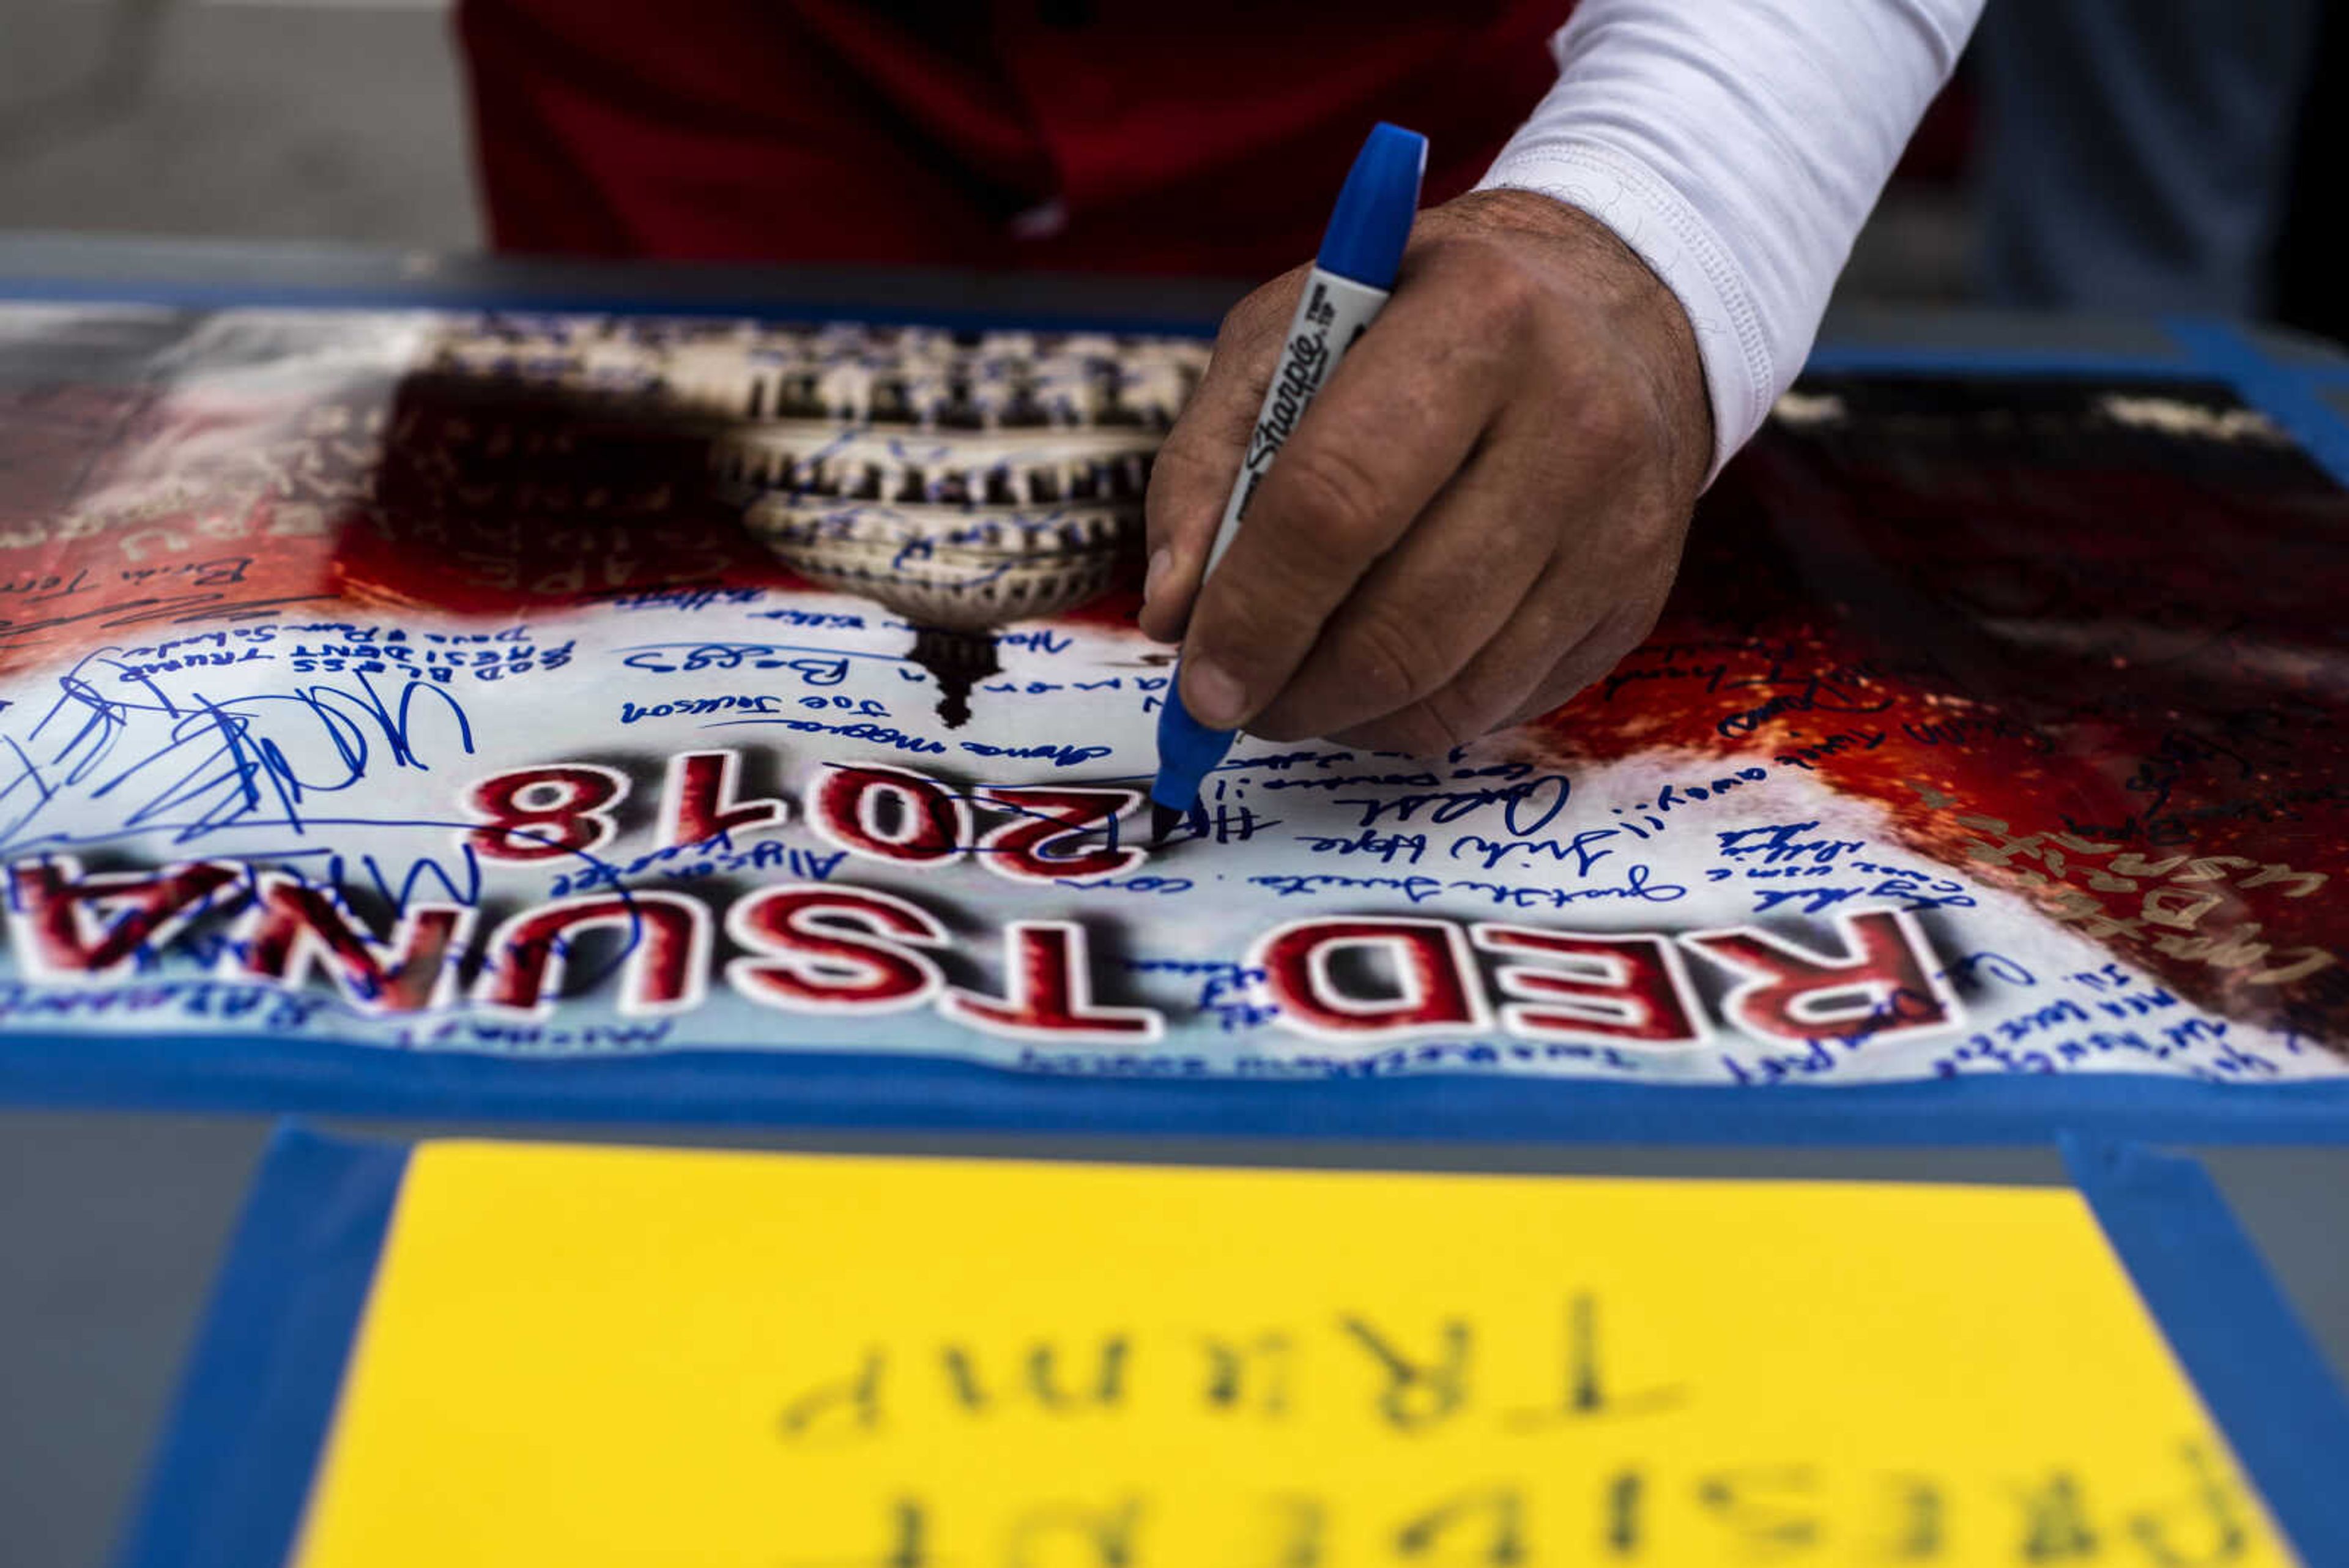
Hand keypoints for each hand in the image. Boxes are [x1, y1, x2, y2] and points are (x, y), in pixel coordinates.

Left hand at [1139, 188, 1712, 754]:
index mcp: (1475, 324)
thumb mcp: (1293, 332)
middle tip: (1233, 699)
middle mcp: (1572, 424)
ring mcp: (1616, 525)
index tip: (1199, 678)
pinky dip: (1410, 717)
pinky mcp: (1634, 602)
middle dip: (1291, 689)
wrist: (1621, 307)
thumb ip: (1211, 462)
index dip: (1254, 611)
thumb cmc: (1422, 316)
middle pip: (1400, 623)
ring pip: (1449, 689)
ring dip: (1343, 716)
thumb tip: (1175, 614)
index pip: (1337, 502)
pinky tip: (1376, 674)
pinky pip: (1497, 708)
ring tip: (1293, 684)